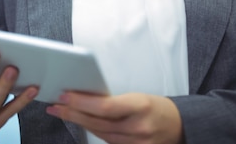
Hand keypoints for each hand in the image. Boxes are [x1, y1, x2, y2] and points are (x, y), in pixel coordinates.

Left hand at [46, 92, 182, 143]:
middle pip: (98, 123)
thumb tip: (84, 96)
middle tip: (55, 105)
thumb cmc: (156, 107)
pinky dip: (93, 131)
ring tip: (62, 111)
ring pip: (99, 134)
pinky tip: (81, 122)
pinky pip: (108, 142)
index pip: (105, 107)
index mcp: (140, 106)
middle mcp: (138, 127)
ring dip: (79, 122)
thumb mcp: (138, 96)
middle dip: (73, 113)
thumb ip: (114, 100)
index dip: (82, 102)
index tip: (65, 95)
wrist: (179, 126)